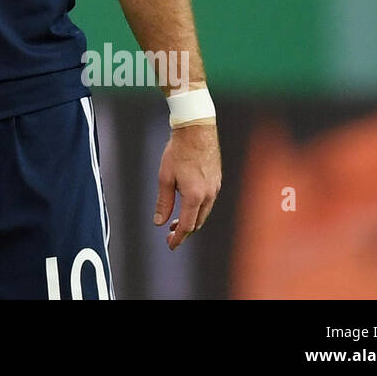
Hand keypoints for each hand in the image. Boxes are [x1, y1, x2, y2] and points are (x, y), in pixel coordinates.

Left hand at [154, 122, 220, 249]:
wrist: (196, 130)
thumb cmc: (178, 151)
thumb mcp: (165, 177)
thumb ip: (163, 202)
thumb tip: (159, 222)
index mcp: (195, 196)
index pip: (187, 225)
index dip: (178, 237)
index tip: (171, 245)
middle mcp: (209, 195)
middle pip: (198, 222)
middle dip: (184, 231)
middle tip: (170, 235)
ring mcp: (215, 187)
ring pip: (204, 212)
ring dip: (192, 220)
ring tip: (176, 222)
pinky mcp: (217, 180)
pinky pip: (209, 201)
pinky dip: (198, 209)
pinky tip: (188, 205)